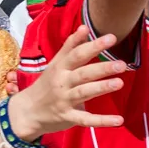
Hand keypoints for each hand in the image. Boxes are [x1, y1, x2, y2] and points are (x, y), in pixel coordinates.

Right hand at [5, 28, 123, 139]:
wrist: (27, 111)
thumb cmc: (47, 84)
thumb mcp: (56, 64)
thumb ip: (70, 47)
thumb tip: (84, 27)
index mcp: (60, 67)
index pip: (77, 54)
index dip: (93, 45)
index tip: (111, 37)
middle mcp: (62, 82)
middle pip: (83, 73)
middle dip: (102, 68)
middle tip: (122, 64)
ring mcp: (64, 100)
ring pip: (84, 92)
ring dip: (101, 88)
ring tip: (119, 83)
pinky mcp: (68, 117)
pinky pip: (86, 119)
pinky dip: (102, 121)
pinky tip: (119, 120)